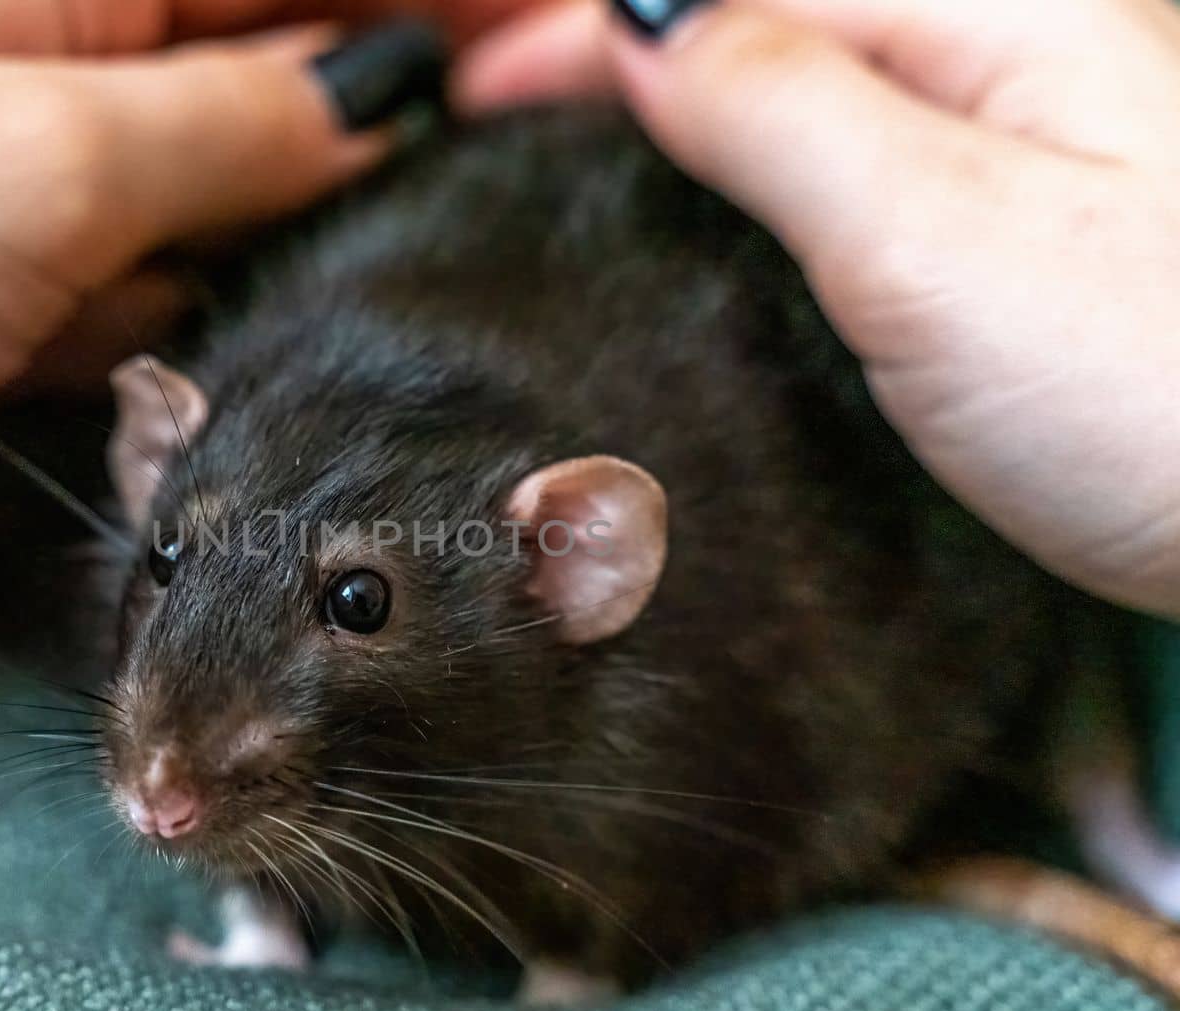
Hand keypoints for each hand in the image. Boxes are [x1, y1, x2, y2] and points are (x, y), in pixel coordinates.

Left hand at [0, 0, 535, 569]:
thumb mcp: (42, 164)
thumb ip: (228, 131)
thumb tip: (381, 98)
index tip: (586, 23)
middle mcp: (59, 44)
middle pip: (280, 49)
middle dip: (408, 90)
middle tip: (549, 135)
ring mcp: (27, 161)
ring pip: (224, 171)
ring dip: (312, 207)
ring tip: (437, 240)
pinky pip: (149, 268)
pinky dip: (206, 296)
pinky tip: (262, 324)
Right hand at [460, 0, 1179, 617]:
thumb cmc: (1169, 391)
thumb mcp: (933, 237)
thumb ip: (781, 109)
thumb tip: (650, 32)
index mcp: (997, 12)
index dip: (594, 26)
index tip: (481, 94)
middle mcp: (1020, 50)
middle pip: (782, 16)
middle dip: (637, 50)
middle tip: (516, 117)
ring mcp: (1036, 141)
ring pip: (821, 84)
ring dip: (698, 104)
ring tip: (599, 150)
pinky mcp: (1038, 234)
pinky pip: (867, 161)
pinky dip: (769, 174)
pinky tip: (734, 213)